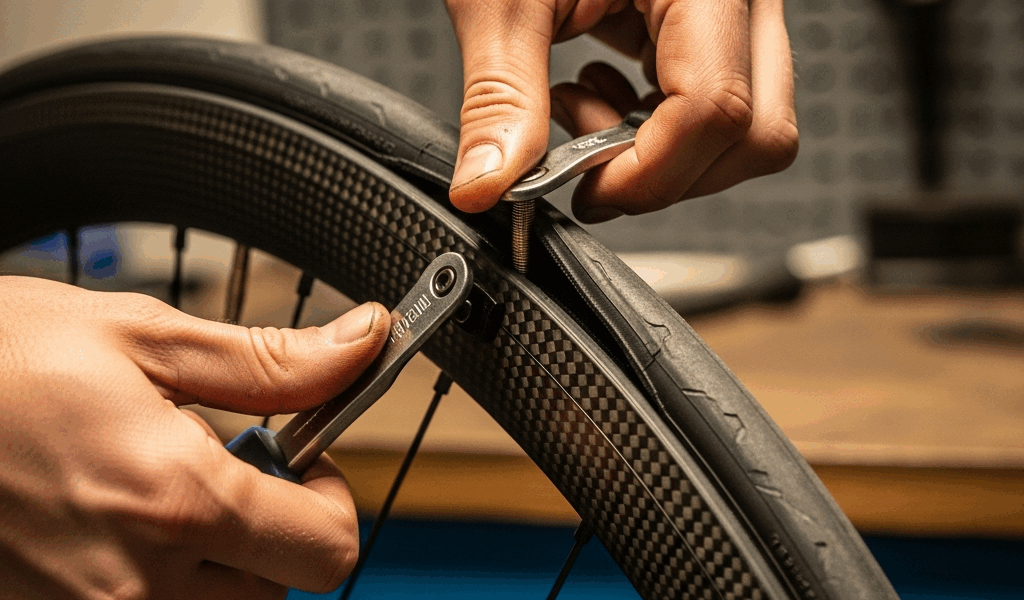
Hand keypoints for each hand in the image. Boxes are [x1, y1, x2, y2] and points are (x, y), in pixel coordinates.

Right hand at [0, 277, 389, 598]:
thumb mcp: (144, 338)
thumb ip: (271, 361)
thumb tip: (361, 343)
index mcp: (176, 500)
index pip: (329, 550)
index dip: (331, 499)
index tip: (301, 459)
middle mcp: (137, 582)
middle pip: (282, 589)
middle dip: (275, 528)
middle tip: (225, 467)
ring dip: (221, 560)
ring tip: (163, 493)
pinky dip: (160, 580)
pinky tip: (119, 522)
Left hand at [445, 0, 797, 222]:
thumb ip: (499, 97)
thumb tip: (487, 184)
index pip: (717, 108)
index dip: (649, 174)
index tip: (586, 190)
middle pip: (756, 134)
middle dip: (663, 173)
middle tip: (585, 157)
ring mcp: (739, 10)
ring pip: (749, 131)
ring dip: (660, 153)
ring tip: (584, 103)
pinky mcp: (718, 25)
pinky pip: (722, 106)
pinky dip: (659, 128)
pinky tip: (603, 90)